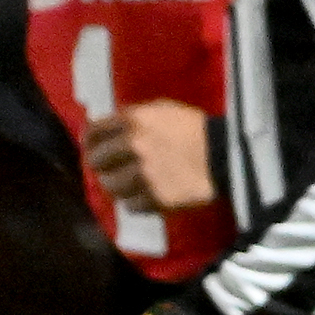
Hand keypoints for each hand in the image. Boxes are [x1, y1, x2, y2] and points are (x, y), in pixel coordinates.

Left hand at [85, 101, 216, 210]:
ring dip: (114, 186)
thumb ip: (133, 117)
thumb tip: (107, 127)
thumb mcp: (162, 109)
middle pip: (97, 160)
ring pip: (110, 186)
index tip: (90, 147)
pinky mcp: (156, 198)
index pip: (94, 131)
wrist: (224, 155)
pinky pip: (131, 205)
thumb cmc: (194, 127)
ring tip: (122, 185)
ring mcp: (143, 174)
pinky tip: (141, 197)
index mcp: (133, 120)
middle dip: (99, 165)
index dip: (89, 141)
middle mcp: (133, 146)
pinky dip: (134, 202)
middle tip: (106, 169)